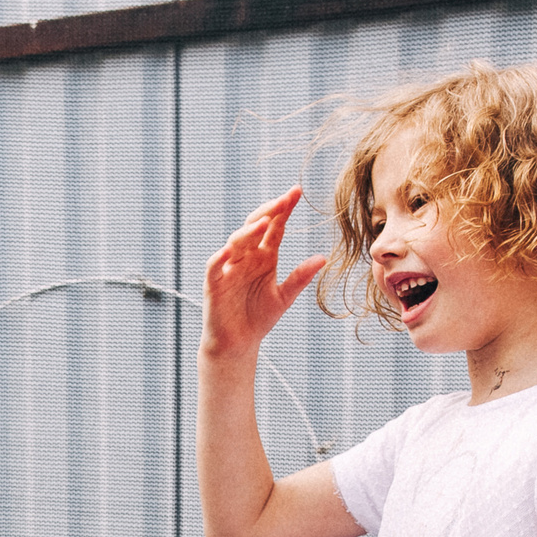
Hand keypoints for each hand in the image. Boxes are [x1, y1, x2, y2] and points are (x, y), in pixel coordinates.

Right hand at [201, 186, 328, 361]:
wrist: (237, 345)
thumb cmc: (258, 319)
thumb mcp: (285, 298)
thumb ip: (300, 277)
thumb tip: (323, 258)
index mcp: (264, 257)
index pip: (275, 227)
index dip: (285, 209)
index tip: (297, 192)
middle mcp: (246, 257)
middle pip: (255, 226)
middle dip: (269, 211)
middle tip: (285, 198)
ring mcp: (229, 268)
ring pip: (236, 242)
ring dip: (249, 231)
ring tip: (265, 221)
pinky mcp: (214, 284)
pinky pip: (214, 266)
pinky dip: (221, 257)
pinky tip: (230, 250)